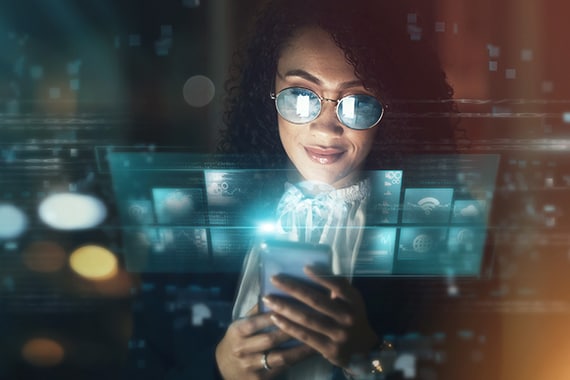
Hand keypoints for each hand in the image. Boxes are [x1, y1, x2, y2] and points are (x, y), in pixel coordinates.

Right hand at [215, 305, 315, 379]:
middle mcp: (242, 349)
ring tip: (318, 338)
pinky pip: (283, 369)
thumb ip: (256, 312)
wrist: (223, 368)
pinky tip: (311, 353)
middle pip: (271, 339)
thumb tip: (276, 293)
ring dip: (301, 348)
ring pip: (281, 357)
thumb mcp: (239, 324)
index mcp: (237, 331)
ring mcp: (251, 367)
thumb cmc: (237, 340)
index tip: (297, 305)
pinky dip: (298, 360)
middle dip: (294, 329)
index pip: (258, 321)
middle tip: (314, 320)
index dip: (277, 314)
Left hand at [261, 266, 377, 368]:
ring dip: (285, 307)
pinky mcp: (329, 350)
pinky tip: (275, 317)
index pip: (338, 285)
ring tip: (268, 299)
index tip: (304, 267)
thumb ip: (337, 286)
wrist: (363, 348)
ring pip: (307, 319)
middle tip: (274, 279)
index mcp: (354, 301)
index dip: (322, 276)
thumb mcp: (351, 300)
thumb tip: (311, 268)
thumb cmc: (351, 315)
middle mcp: (348, 317)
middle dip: (293, 288)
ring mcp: (339, 335)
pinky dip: (288, 326)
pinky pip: (304, 335)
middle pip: (316, 300)